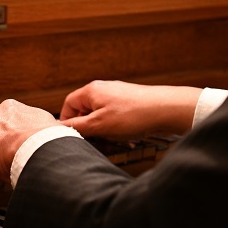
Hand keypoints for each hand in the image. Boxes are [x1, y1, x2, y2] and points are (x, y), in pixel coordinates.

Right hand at [59, 80, 201, 140]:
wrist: (167, 109)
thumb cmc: (134, 115)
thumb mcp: (99, 125)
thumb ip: (77, 127)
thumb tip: (61, 128)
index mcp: (91, 91)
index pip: (68, 104)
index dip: (67, 121)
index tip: (71, 134)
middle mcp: (103, 89)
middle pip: (84, 110)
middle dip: (88, 127)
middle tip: (94, 138)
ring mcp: (117, 95)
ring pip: (100, 115)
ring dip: (103, 129)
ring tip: (114, 137)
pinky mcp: (130, 102)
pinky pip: (114, 116)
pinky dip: (116, 127)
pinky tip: (126, 135)